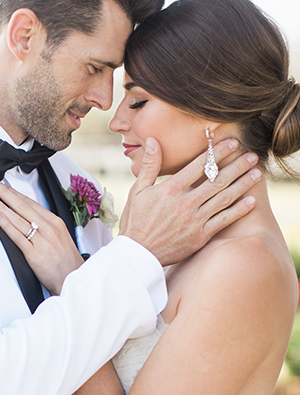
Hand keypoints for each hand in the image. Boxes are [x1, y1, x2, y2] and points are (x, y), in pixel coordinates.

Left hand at [0, 176, 83, 294]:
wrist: (73, 279)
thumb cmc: (66, 262)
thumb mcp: (60, 238)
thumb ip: (45, 227)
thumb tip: (27, 218)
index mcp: (55, 222)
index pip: (30, 202)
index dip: (14, 192)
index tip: (2, 184)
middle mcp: (49, 228)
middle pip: (22, 205)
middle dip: (4, 192)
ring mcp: (42, 240)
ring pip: (18, 218)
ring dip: (0, 205)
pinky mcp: (35, 253)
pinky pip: (17, 235)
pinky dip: (6, 224)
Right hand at [119, 137, 261, 265]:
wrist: (139, 253)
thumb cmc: (136, 221)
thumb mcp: (138, 190)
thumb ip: (150, 165)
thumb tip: (153, 140)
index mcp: (171, 189)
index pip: (200, 165)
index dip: (218, 152)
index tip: (232, 143)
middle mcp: (186, 203)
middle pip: (218, 179)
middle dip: (238, 165)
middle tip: (252, 155)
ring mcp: (195, 220)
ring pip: (225, 198)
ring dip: (243, 184)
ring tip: (258, 173)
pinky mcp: (200, 236)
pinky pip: (224, 220)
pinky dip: (239, 210)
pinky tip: (251, 201)